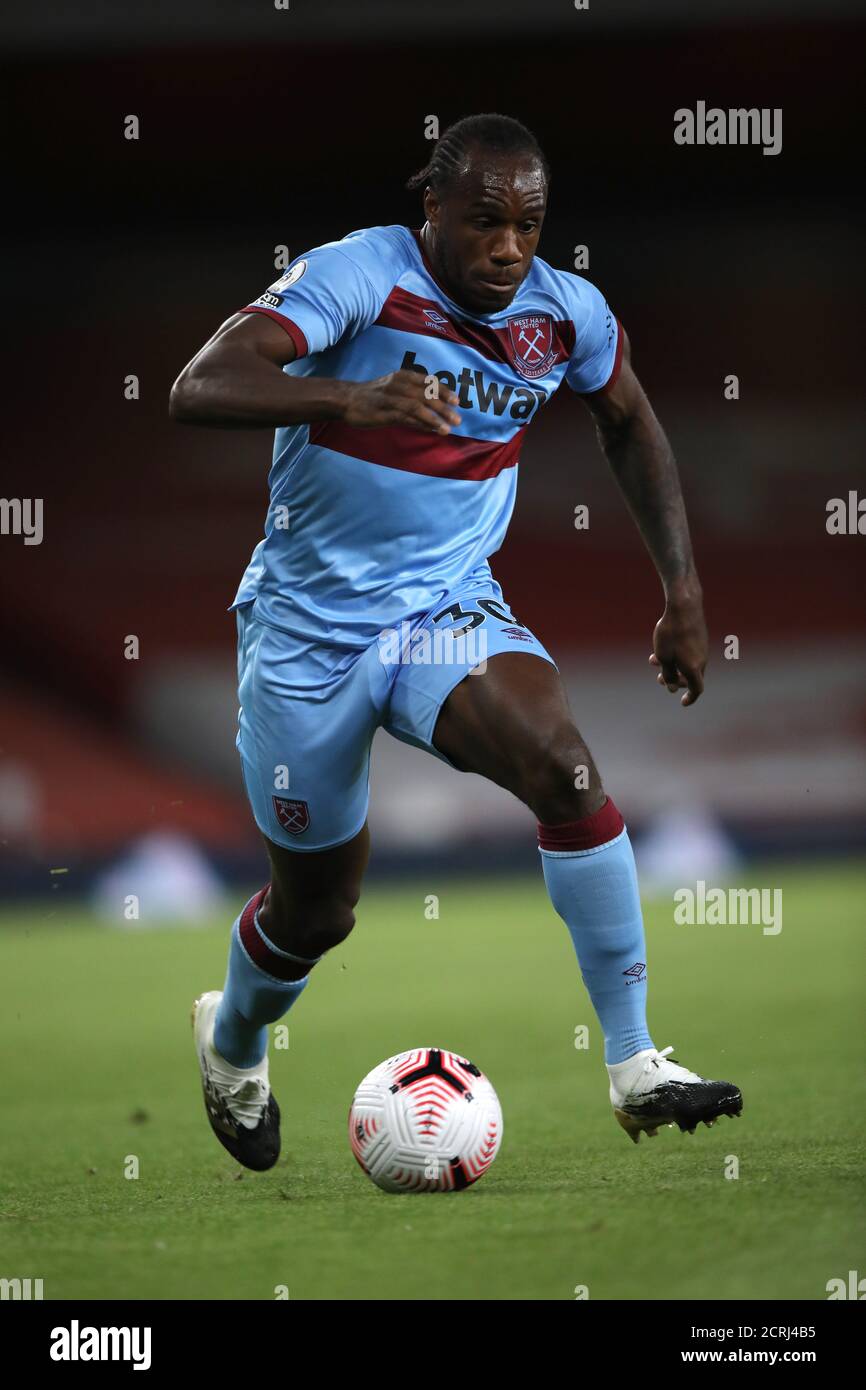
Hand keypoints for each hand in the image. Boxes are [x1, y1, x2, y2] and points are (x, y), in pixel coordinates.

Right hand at [342, 370, 461, 433]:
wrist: (347, 400)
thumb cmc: (374, 395)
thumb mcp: (394, 386)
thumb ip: (412, 392)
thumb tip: (435, 404)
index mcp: (402, 376)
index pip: (428, 381)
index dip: (444, 391)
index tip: (456, 401)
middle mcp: (398, 384)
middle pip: (426, 394)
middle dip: (443, 407)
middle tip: (458, 418)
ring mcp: (390, 399)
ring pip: (417, 407)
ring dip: (434, 418)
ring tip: (447, 428)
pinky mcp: (383, 413)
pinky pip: (405, 418)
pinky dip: (420, 424)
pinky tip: (430, 430)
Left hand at [649, 588, 707, 705]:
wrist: (684, 607)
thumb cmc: (671, 633)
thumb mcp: (663, 657)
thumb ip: (668, 674)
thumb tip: (673, 687)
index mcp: (694, 668)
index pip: (697, 689)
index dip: (690, 698)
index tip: (683, 702)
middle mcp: (702, 660)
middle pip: (690, 678)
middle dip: (674, 680)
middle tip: (659, 679)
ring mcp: (702, 648)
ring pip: (688, 664)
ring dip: (672, 666)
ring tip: (652, 660)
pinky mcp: (700, 638)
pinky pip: (689, 653)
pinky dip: (677, 655)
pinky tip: (661, 646)